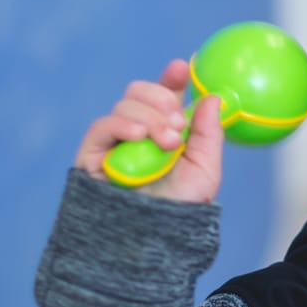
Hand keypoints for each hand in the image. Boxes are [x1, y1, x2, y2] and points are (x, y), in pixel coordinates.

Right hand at [73, 60, 226, 202]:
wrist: (155, 238)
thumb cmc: (180, 208)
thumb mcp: (205, 168)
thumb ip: (209, 132)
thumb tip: (213, 97)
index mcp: (165, 130)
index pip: (164, 95)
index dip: (170, 78)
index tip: (180, 69)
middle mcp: (138, 132)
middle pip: (139, 92)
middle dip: (162, 100)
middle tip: (179, 125)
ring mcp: (114, 142)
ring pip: (124, 106)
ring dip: (150, 118)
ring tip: (167, 144)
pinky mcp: (93, 154)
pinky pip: (101, 125)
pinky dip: (122, 125)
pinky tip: (139, 136)